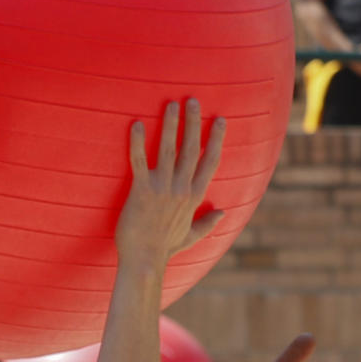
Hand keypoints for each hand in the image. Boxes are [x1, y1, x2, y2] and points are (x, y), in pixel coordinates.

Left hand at [116, 100, 224, 270]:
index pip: (211, 161)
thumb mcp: (191, 236)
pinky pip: (139, 161)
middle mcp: (182, 188)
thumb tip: (223, 213)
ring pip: (169, 149)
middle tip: (193, 100)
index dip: (216, 139)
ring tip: (171, 104)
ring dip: (171, 124)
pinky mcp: (140, 191)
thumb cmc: (164, 249)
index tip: (220, 120)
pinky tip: (137, 124)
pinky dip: (138, 142)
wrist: (144, 261)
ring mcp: (162, 188)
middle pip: (191, 148)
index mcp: (195, 196)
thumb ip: (207, 223)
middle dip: (193, 122)